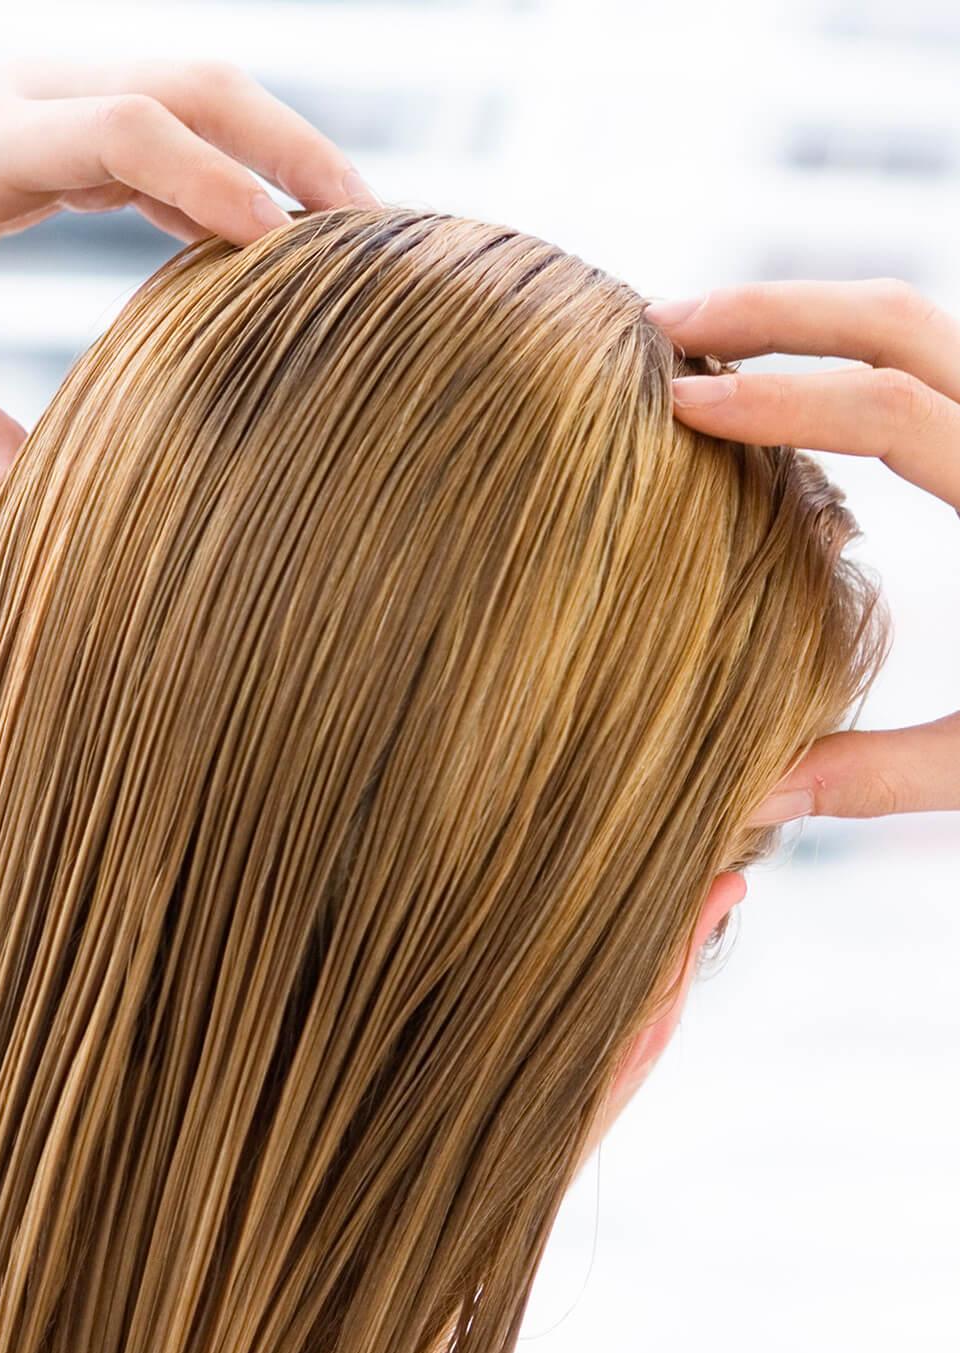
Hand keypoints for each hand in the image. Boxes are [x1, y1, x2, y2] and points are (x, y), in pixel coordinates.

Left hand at [0, 56, 378, 502]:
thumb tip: (28, 512)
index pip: (122, 132)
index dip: (213, 180)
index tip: (284, 248)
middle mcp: (27, 96)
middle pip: (188, 83)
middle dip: (287, 146)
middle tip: (367, 226)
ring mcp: (55, 97)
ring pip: (197, 91)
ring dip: (280, 150)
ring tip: (352, 230)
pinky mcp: (72, 122)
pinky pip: (177, 129)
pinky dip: (236, 174)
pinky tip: (277, 240)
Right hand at [644, 277, 959, 822]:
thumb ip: (883, 774)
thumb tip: (747, 800)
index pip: (886, 411)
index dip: (774, 400)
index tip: (679, 408)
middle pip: (895, 316)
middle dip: (770, 309)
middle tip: (661, 323)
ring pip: (916, 319)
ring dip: (806, 315)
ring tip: (706, 340)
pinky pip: (933, 359)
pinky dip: (849, 351)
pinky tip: (787, 387)